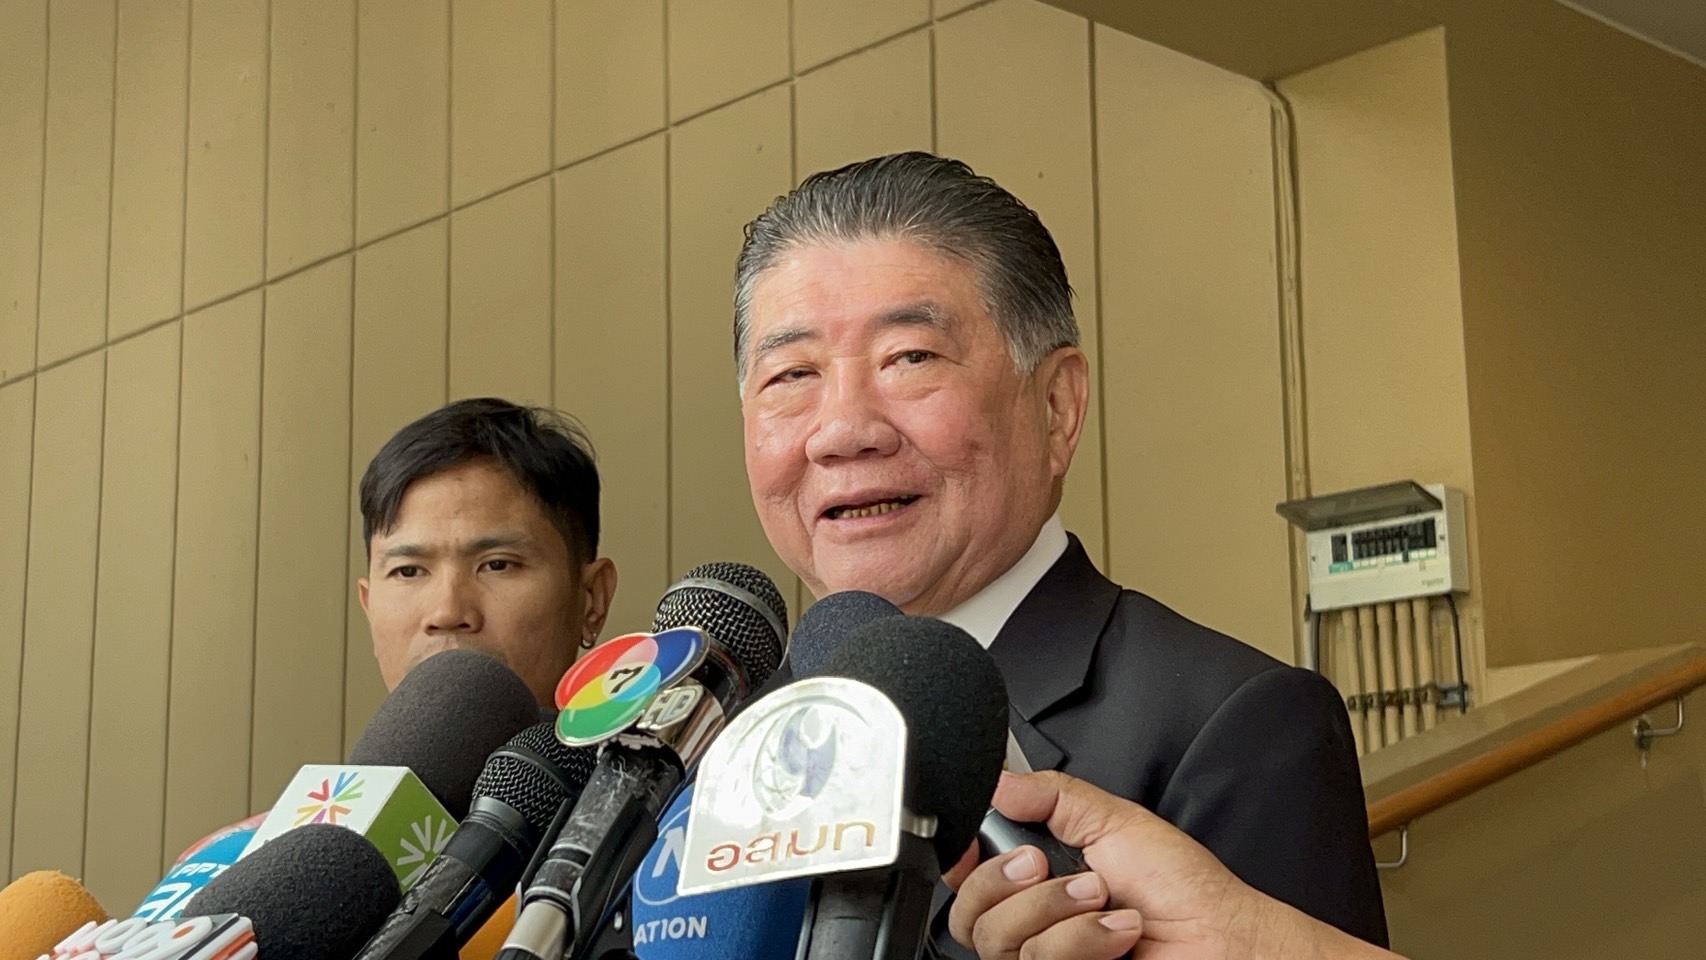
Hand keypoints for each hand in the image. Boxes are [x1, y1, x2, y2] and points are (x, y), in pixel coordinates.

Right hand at [944, 771, 1271, 959]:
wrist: (1221, 938)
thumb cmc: (1181, 887)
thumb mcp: (1112, 819)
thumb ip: (1051, 795)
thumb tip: (1000, 783)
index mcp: (1037, 879)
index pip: (969, 878)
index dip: (963, 863)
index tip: (975, 848)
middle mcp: (1035, 923)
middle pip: (970, 916)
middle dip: (1012, 884)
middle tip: (1053, 868)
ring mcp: (1049, 958)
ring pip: (1003, 943)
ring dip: (1060, 913)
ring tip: (1106, 900)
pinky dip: (1083, 942)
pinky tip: (1118, 934)